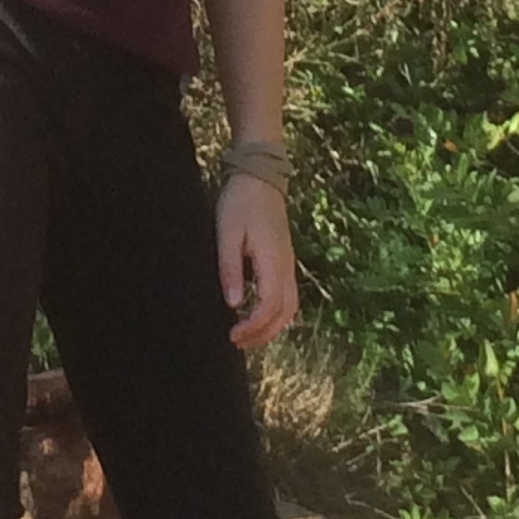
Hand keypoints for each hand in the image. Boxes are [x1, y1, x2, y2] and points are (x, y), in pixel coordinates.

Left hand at [217, 173, 297, 349]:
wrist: (260, 176)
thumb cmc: (240, 201)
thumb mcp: (227, 233)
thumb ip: (231, 268)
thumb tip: (234, 304)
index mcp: (273, 260)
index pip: (270, 306)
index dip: (253, 327)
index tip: (232, 334)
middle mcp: (286, 266)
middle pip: (285, 313)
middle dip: (263, 334)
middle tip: (237, 342)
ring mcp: (288, 263)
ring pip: (290, 307)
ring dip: (271, 326)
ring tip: (247, 335)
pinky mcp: (284, 260)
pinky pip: (287, 295)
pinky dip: (275, 313)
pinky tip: (257, 314)